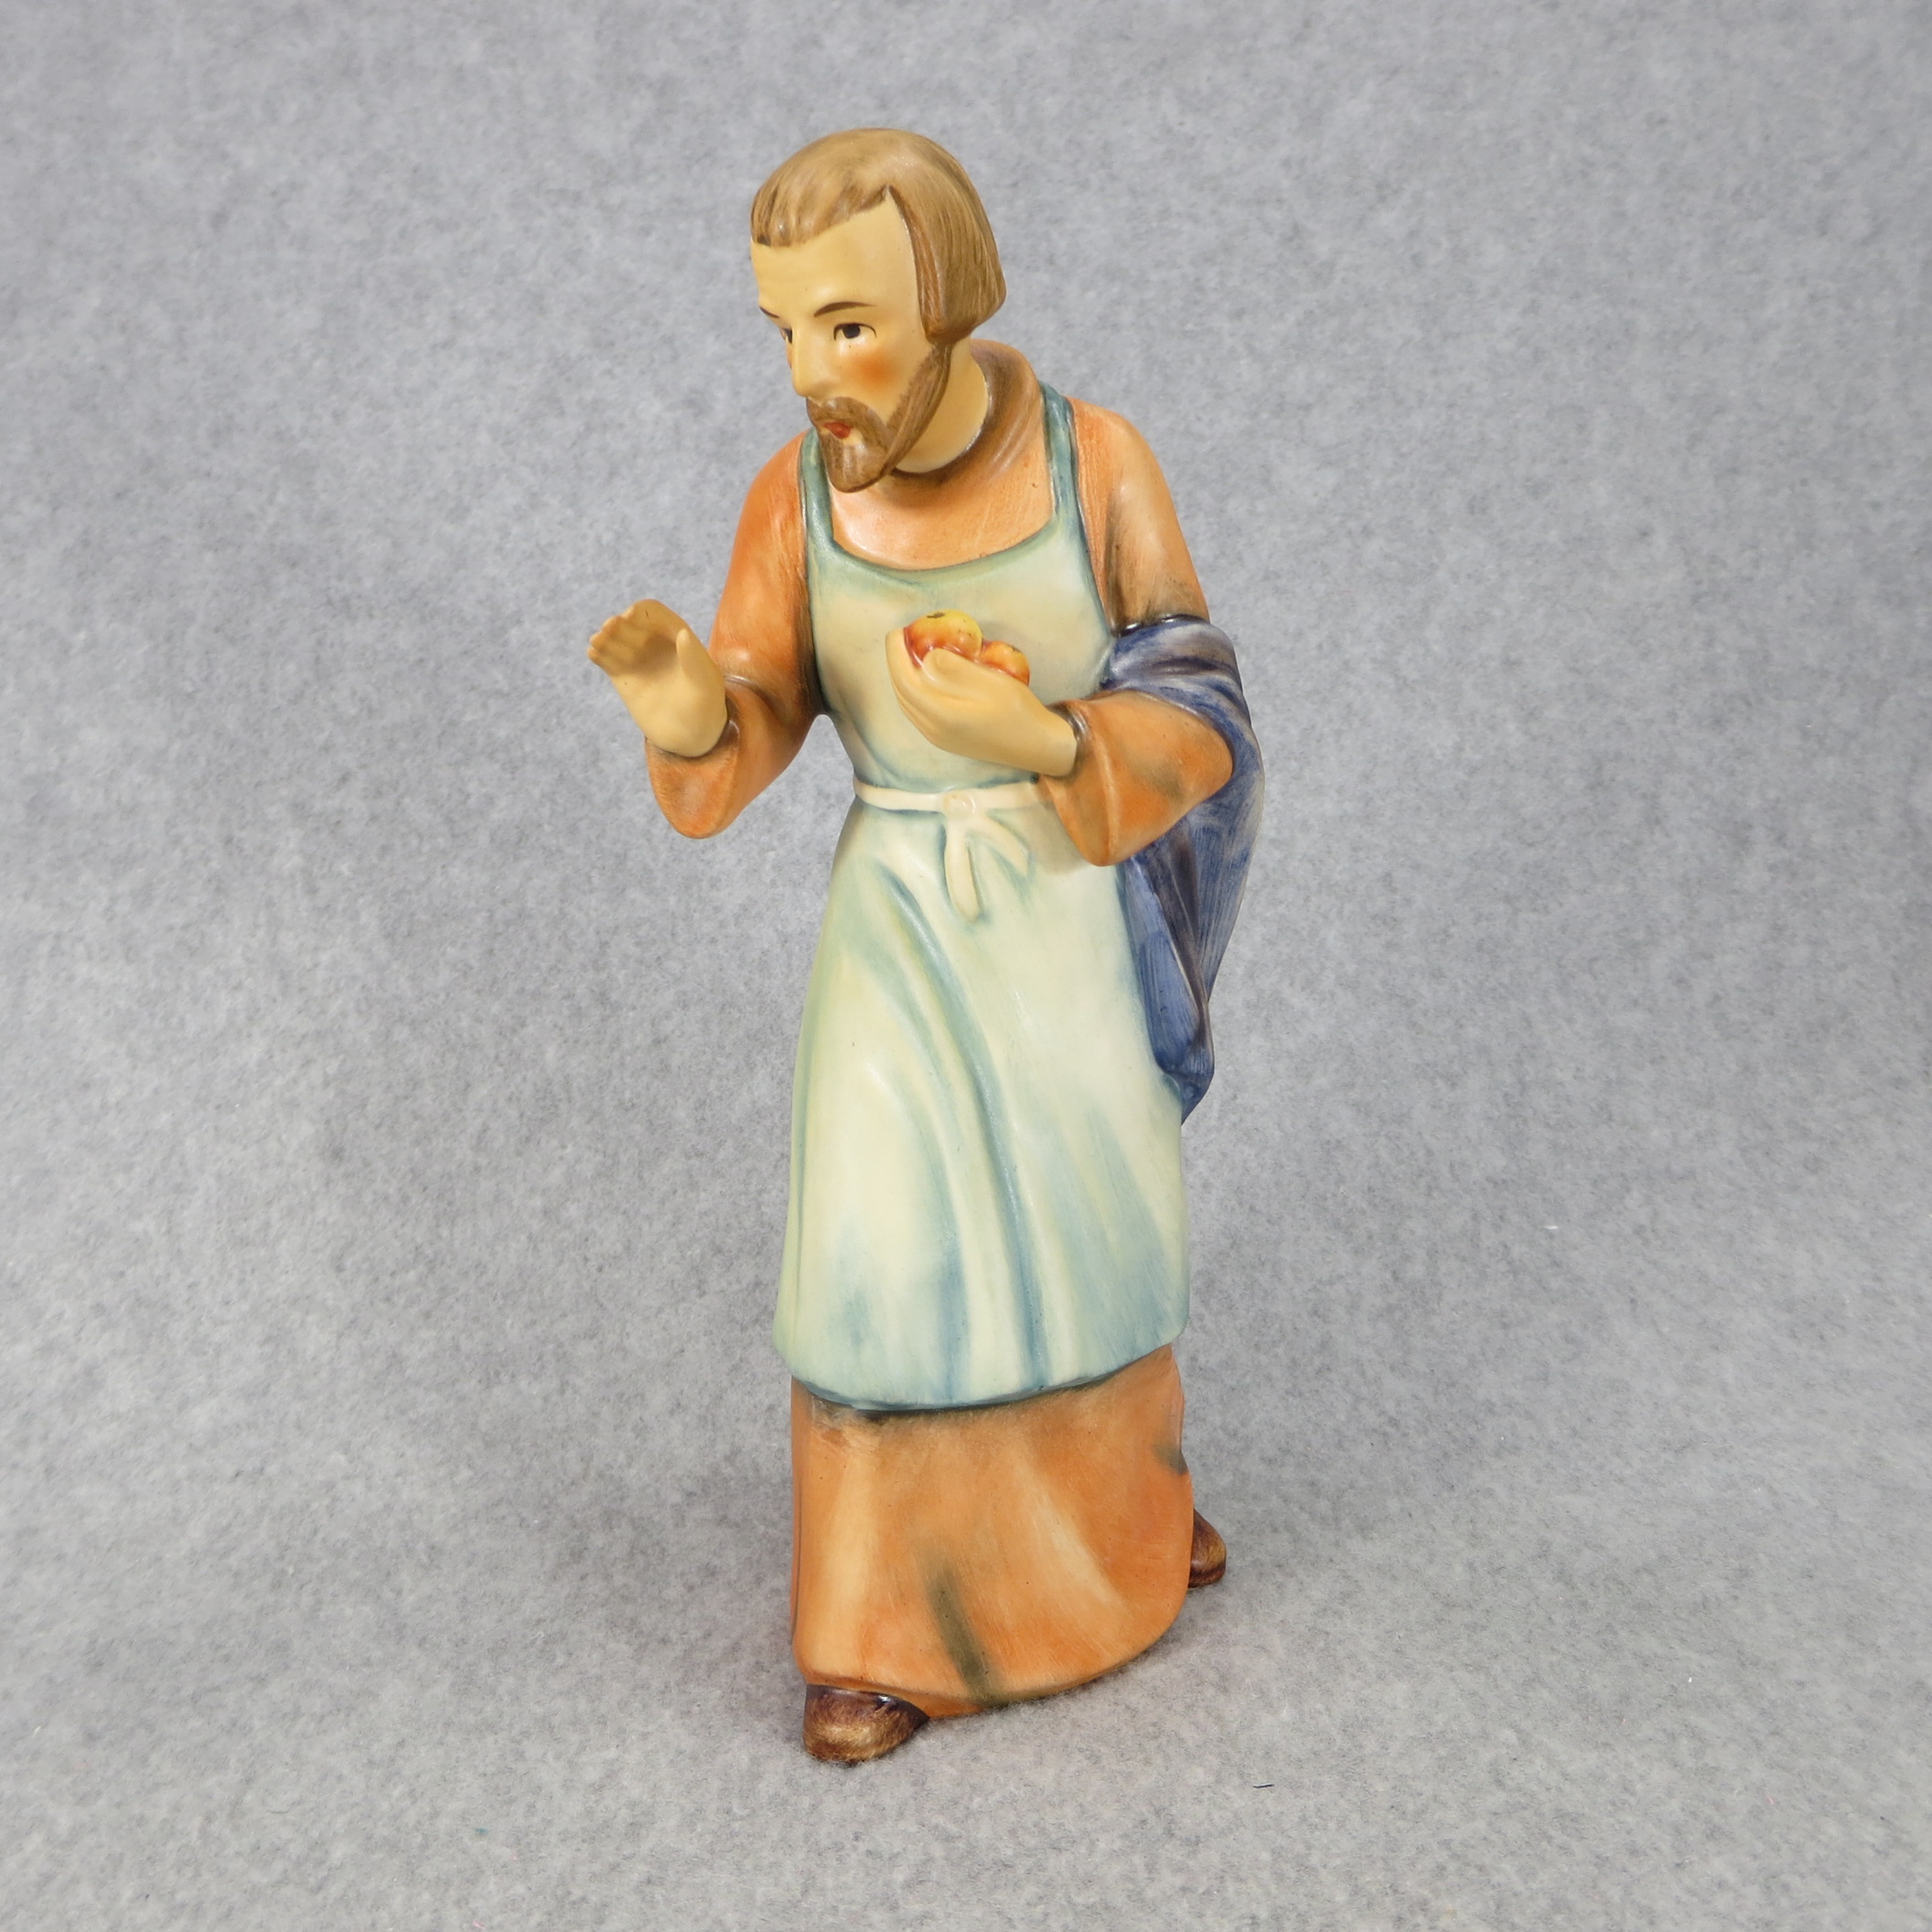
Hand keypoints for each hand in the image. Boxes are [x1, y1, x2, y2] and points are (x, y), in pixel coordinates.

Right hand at [588, 599, 728, 757]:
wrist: (690, 735)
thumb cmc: (705, 707)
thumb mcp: (705, 683)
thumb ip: (694, 658)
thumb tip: (683, 633)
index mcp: (676, 635)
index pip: (652, 612)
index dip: (640, 612)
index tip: (629, 618)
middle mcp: (653, 643)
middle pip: (629, 623)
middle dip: (619, 624)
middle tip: (610, 630)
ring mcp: (636, 659)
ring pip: (614, 639)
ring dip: (604, 636)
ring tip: (598, 642)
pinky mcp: (623, 677)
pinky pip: (605, 658)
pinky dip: (597, 653)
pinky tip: (594, 654)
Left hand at [886, 629, 1077, 775]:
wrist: (1038, 747)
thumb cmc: (1019, 712)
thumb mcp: (992, 683)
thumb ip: (958, 670)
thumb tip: (929, 656)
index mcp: (942, 716)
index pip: (906, 681)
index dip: (896, 655)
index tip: (897, 632)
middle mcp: (934, 731)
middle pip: (901, 694)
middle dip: (895, 664)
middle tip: (899, 638)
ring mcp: (938, 738)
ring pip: (907, 705)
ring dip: (902, 678)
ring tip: (907, 654)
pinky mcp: (946, 740)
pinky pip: (918, 712)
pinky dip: (913, 691)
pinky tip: (922, 678)